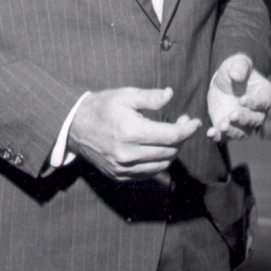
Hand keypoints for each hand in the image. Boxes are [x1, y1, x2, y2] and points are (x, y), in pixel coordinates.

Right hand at [68, 87, 199, 179]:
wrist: (74, 126)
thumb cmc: (102, 107)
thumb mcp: (125, 95)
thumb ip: (150, 97)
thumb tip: (170, 94)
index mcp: (131, 132)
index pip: (171, 136)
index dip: (188, 129)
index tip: (195, 122)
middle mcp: (128, 154)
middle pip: (170, 151)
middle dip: (182, 138)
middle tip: (183, 123)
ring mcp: (123, 168)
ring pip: (162, 165)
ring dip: (173, 151)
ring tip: (173, 136)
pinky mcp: (119, 175)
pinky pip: (149, 173)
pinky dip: (160, 162)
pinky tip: (159, 148)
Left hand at [206, 53, 270, 139]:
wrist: (224, 81)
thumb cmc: (236, 69)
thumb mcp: (237, 63)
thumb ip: (239, 67)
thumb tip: (236, 75)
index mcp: (264, 94)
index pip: (263, 102)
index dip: (254, 103)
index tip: (242, 100)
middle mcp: (258, 112)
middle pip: (255, 121)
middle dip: (244, 120)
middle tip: (232, 116)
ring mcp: (244, 122)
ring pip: (243, 133)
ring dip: (233, 132)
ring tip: (222, 127)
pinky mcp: (230, 128)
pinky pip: (227, 137)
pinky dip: (219, 137)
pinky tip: (211, 133)